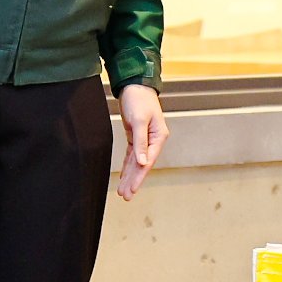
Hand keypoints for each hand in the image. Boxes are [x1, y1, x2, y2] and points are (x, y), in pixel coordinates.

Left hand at [115, 84, 167, 200]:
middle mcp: (154, 140)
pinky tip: (124, 176)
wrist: (135, 85)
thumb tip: (142, 162)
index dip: (139, 177)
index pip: (148, 162)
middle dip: (133, 181)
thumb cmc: (139, 100)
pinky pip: (132, 155)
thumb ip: (141, 142)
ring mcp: (145, 139)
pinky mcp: (136, 136)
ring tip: (122, 192)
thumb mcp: (139, 120)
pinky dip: (128, 166)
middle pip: (142, 165)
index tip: (131, 190)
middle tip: (125, 196)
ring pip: (136, 162)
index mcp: (159, 137)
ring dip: (130, 176)